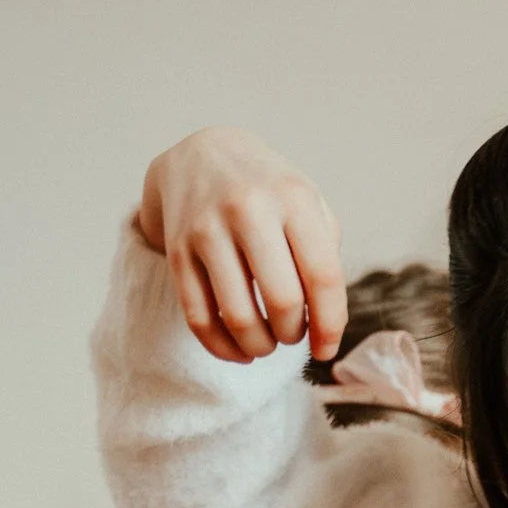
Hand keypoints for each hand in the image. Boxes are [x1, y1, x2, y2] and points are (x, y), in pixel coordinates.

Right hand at [137, 126, 345, 363]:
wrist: (202, 156)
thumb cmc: (270, 192)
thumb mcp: (309, 202)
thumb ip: (326, 254)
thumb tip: (328, 323)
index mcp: (293, 198)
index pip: (322, 277)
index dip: (330, 325)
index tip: (327, 349)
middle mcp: (249, 210)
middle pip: (282, 300)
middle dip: (293, 334)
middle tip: (294, 335)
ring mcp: (207, 229)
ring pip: (238, 316)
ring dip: (260, 345)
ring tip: (268, 343)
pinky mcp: (177, 249)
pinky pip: (198, 316)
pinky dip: (222, 347)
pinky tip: (240, 351)